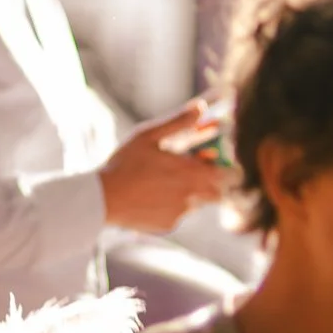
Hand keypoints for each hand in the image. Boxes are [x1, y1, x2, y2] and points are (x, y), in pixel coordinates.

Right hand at [101, 101, 225, 232]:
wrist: (102, 199)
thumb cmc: (125, 163)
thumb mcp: (149, 135)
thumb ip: (179, 122)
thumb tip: (202, 106)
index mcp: (191, 172)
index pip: (230, 176)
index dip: (227, 168)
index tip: (213, 161)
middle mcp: (191, 196)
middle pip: (218, 193)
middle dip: (209, 183)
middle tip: (190, 172)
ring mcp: (181, 213)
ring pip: (197, 204)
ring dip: (188, 194)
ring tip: (161, 182)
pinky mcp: (169, 226)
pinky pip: (178, 215)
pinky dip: (171, 206)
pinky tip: (150, 197)